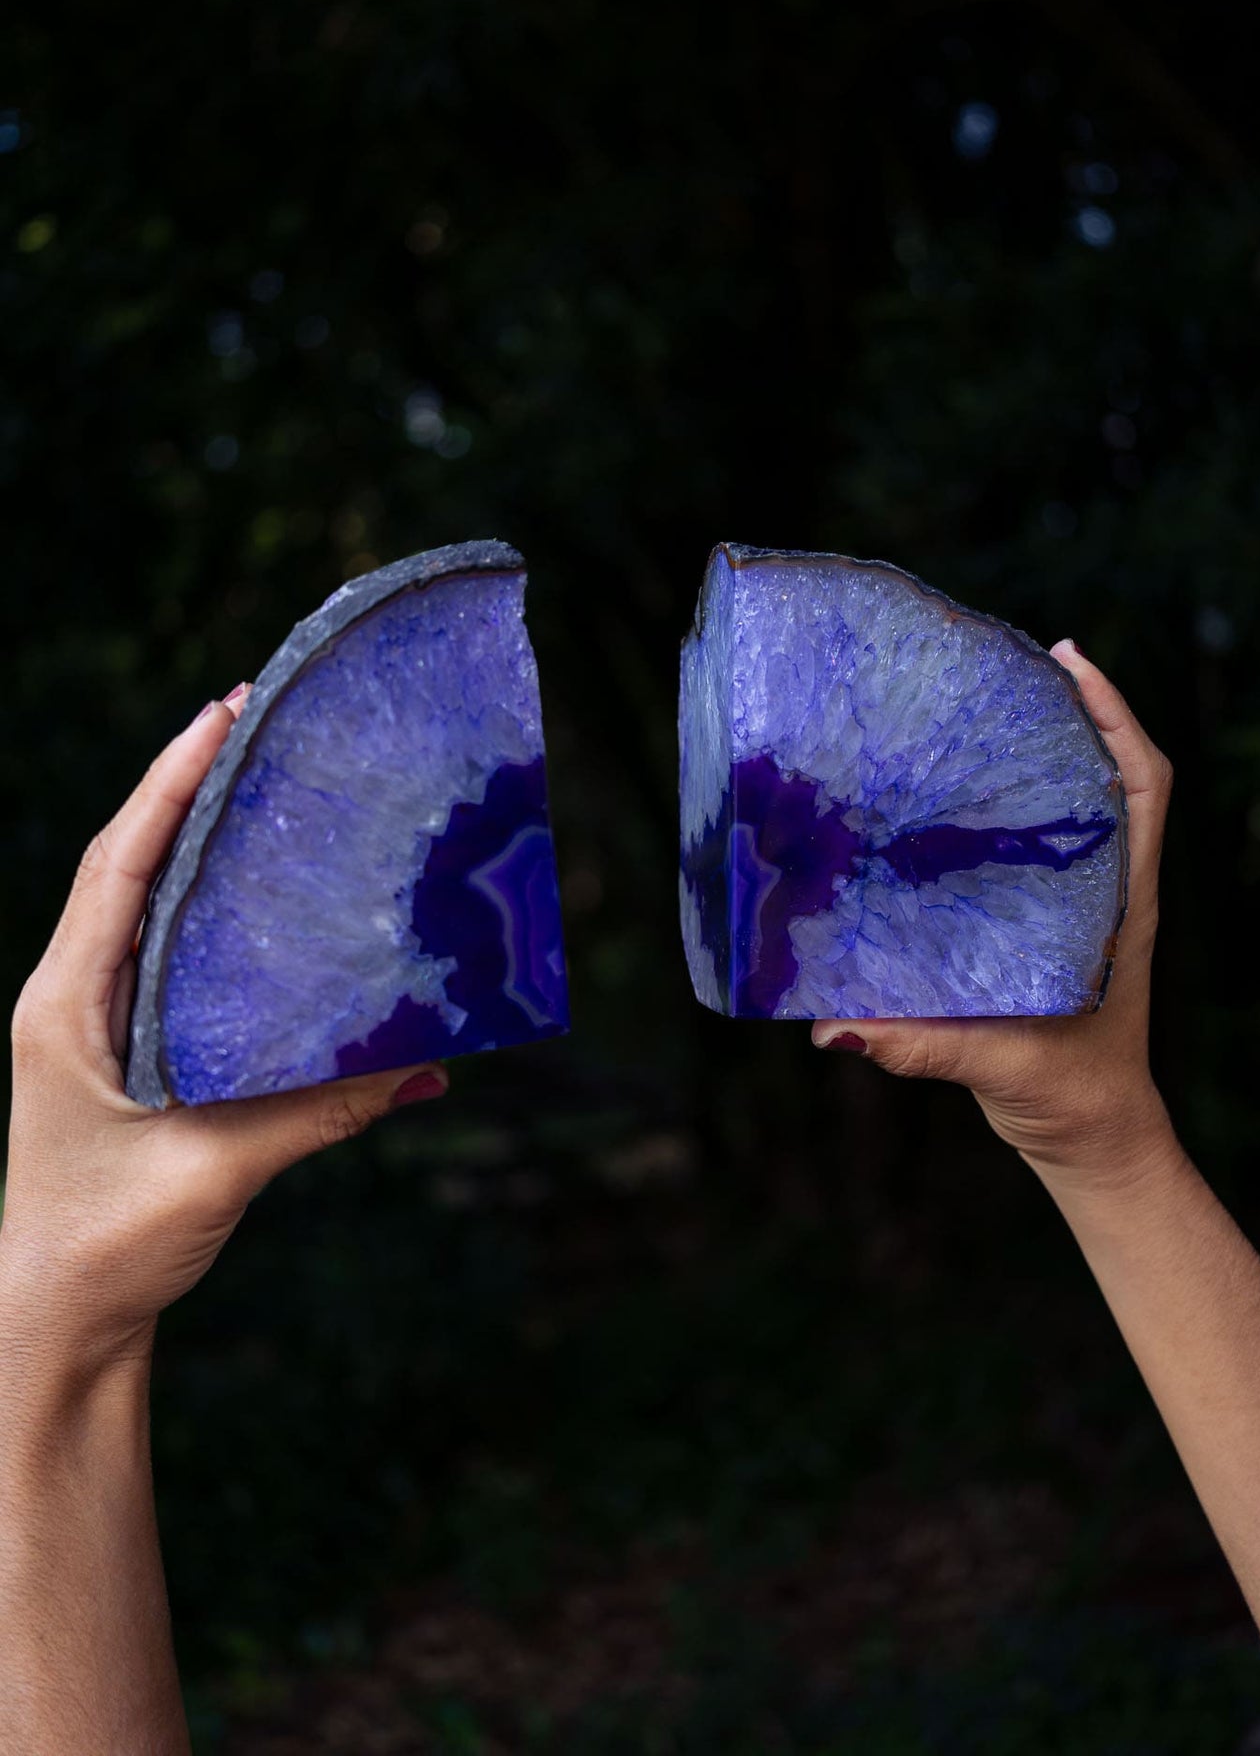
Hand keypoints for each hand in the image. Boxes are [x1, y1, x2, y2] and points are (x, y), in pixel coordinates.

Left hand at [2, 687, 447, 1371]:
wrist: (55, 1323)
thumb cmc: (105, 1247)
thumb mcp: (213, 1172)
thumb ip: (315, 1112)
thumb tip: (425, 1067)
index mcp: (68, 1004)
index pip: (116, 864)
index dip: (167, 784)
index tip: (221, 714)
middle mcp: (75, 997)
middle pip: (132, 863)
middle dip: (188, 787)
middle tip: (258, 722)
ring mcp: (98, 1023)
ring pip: (151, 906)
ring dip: (200, 841)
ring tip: (267, 784)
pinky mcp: (129, 1054)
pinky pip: (174, 960)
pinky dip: (217, 916)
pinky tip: (271, 904)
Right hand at [812, 640, 1175, 1190]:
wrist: (1096, 1142)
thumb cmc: (1074, 1101)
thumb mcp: (1003, 1066)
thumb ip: (925, 1045)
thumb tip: (835, 1027)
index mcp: (1121, 908)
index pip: (1141, 787)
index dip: (1114, 717)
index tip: (1069, 662)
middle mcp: (1109, 893)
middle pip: (1108, 775)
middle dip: (1068, 711)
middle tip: (1002, 664)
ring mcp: (1083, 907)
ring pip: (1075, 807)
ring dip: (1040, 752)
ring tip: (973, 709)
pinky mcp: (1048, 927)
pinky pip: (1037, 848)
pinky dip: (1008, 808)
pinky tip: (951, 797)